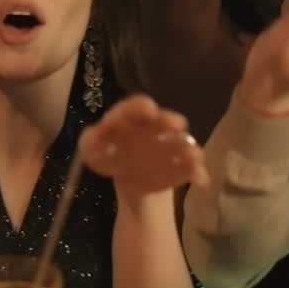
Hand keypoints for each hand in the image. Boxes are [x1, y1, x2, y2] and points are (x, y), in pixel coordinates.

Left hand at [79, 95, 207, 195]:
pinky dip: (196, 172)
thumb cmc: (110, 154)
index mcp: (132, 119)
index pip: (135, 108)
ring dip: (187, 148)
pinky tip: (198, 180)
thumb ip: (90, 142)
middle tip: (176, 124)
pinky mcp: (182, 166)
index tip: (148, 109)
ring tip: (191, 155)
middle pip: (163, 121)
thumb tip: (91, 141)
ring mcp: (171, 146)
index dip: (140, 107)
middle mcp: (156, 128)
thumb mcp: (93, 149)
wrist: (131, 176)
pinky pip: (192, 167)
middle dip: (169, 121)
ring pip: (182, 143)